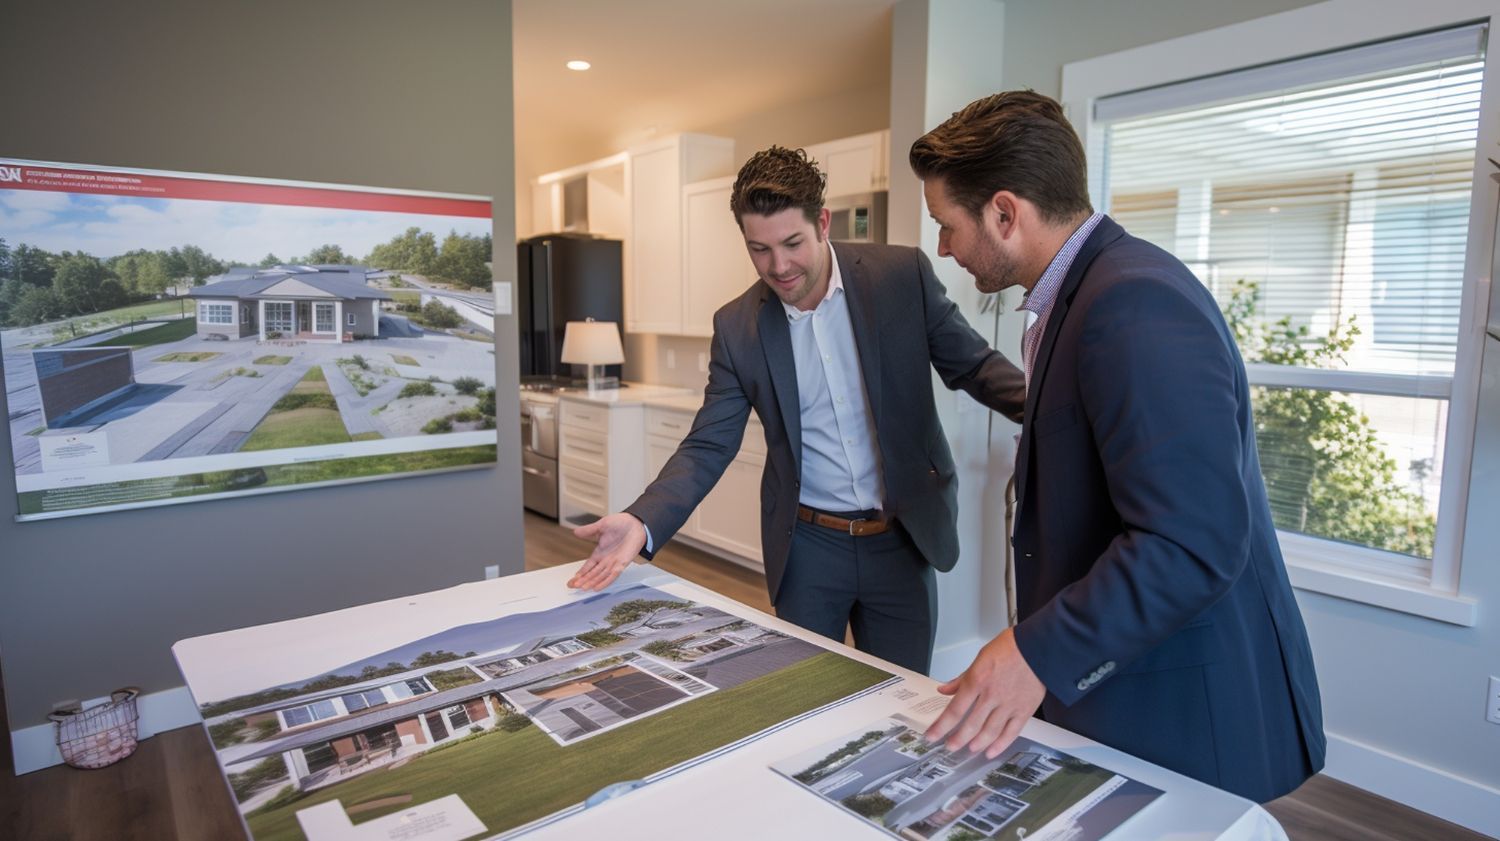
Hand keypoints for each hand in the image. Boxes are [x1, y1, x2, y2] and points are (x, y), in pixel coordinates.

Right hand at [568, 513, 648, 589]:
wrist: (636, 523)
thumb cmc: (621, 523)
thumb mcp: (601, 525)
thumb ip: (589, 530)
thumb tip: (575, 532)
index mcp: (600, 552)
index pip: (588, 566)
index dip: (581, 573)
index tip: (573, 579)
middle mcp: (606, 560)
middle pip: (592, 573)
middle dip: (582, 580)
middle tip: (572, 586)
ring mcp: (614, 562)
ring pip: (600, 576)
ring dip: (591, 582)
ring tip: (582, 588)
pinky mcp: (622, 563)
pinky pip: (612, 575)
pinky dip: (605, 582)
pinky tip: (597, 587)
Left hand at [923, 628, 1045, 758]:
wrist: (1038, 647)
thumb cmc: (1010, 648)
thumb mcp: (980, 658)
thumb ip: (962, 678)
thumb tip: (945, 689)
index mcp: (977, 681)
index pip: (954, 710)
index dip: (941, 726)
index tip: (932, 735)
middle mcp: (991, 695)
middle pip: (970, 725)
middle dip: (957, 739)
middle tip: (949, 746)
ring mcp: (1008, 705)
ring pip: (989, 732)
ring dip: (976, 744)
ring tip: (968, 749)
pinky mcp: (1024, 710)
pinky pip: (1011, 732)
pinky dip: (1000, 745)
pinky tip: (991, 751)